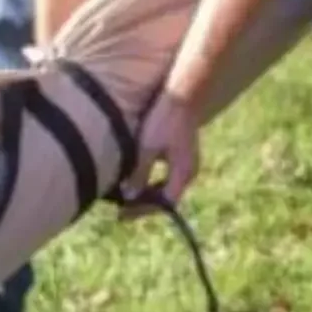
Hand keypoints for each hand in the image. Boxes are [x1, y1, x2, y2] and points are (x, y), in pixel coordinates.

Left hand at [120, 91, 199, 217]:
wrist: (182, 96)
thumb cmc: (165, 120)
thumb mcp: (148, 147)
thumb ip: (140, 173)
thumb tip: (129, 196)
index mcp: (183, 173)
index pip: (164, 203)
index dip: (142, 210)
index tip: (123, 215)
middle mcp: (188, 172)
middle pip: (166, 198)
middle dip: (144, 205)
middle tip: (122, 209)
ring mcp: (187, 164)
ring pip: (166, 187)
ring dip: (148, 193)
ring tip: (127, 198)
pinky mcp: (183, 155)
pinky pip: (167, 176)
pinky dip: (153, 181)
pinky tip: (137, 179)